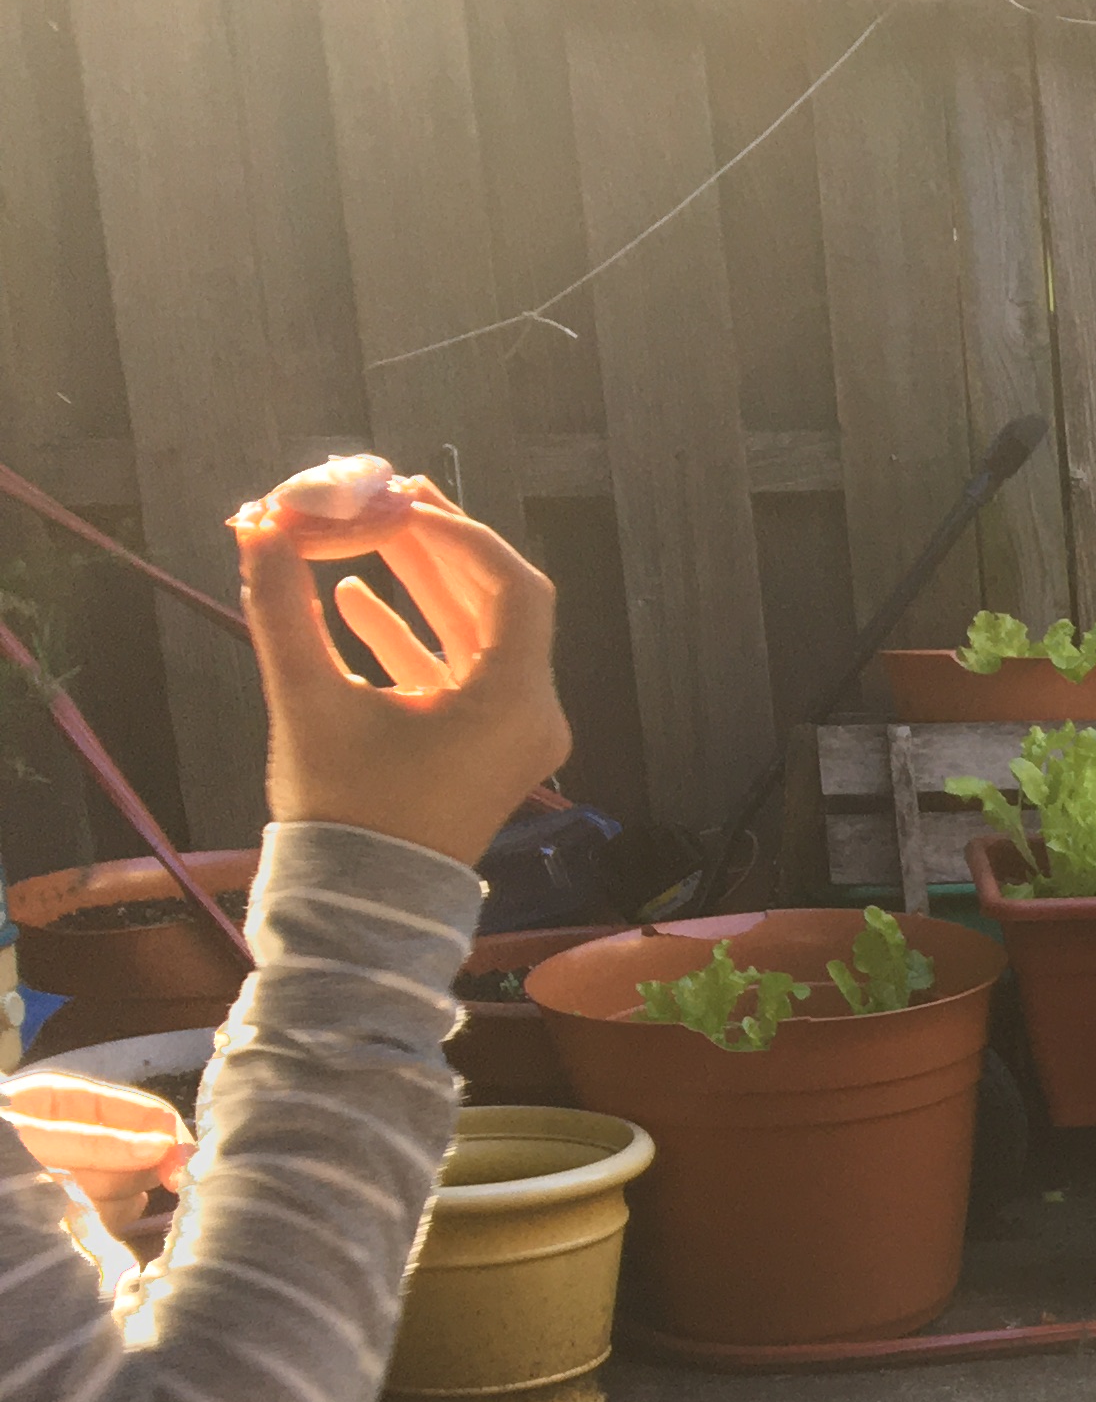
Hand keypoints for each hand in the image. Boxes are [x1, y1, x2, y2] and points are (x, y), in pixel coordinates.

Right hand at [235, 476, 567, 866]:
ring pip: (474, 638)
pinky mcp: (480, 749)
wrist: (361, 905)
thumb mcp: (309, 700)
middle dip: (438, 549)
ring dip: (421, 587)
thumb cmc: (345, 811)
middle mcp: (530, 716)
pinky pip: (457, 677)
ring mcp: (510, 735)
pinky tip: (354, 601)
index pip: (515, 588)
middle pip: (497, 604)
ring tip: (364, 534)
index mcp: (513, 704)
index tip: (401, 503)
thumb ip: (283, 608)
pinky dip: (413, 638)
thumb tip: (258, 528)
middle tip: (389, 496)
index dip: (461, 536)